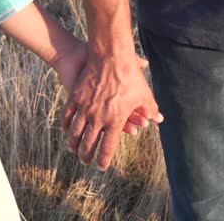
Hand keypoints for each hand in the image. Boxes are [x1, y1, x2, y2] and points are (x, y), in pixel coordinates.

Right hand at [61, 48, 163, 170]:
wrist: (110, 56)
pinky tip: (65, 130)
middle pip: (89, 143)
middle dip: (86, 156)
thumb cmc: (130, 75)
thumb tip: (159, 119)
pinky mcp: (75, 96)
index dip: (103, 160)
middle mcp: (98, 117)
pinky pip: (67, 115)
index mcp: (115, 120)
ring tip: (73, 150)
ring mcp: (85, 108)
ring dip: (74, 143)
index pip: (107, 147)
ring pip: (75, 132)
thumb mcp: (143, 93)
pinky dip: (65, 125)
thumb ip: (150, 108)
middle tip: (85, 162)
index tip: (101, 167)